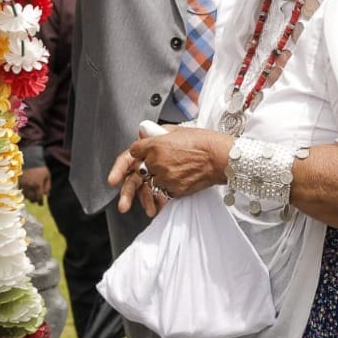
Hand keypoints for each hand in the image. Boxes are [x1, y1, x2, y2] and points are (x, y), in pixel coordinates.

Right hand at [19, 165, 50, 203]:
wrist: (30, 160)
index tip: (41, 204)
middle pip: (31, 198)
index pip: (39, 197)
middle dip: (35, 200)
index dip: (40, 202)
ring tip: (31, 196)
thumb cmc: (40, 168)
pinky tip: (26, 192)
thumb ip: (48, 186)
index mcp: (38, 185)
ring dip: (29, 197)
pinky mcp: (18, 182)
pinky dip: (24, 193)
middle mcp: (30, 186)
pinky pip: (20, 191)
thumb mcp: (47, 176)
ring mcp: (23, 185)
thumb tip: (46, 195)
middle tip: (36, 200)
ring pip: (25, 196)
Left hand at [106, 126, 233, 215]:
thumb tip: (145, 134)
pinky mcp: (174, 190)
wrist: (220, 158)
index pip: (134, 151)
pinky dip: (159, 199)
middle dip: (123, 186)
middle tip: (117, 193)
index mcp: (156, 144)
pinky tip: (157, 205)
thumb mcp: (178, 130)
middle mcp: (157, 162)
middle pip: (134, 175)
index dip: (132, 156)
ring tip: (135, 207)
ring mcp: (165, 177)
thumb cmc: (204, 142)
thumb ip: (158, 133)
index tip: (132, 160)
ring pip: (147, 187)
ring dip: (142, 195)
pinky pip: (161, 196)